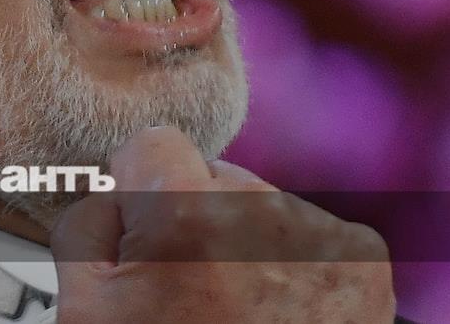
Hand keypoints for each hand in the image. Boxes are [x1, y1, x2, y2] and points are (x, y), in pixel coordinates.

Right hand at [51, 127, 394, 322]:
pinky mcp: (366, 264)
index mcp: (188, 220)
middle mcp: (265, 216)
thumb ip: (87, 227)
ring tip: (234, 317)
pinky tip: (274, 318)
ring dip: (245, 245)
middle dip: (194, 220)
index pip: (152, 143)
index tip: (142, 232)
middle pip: (211, 177)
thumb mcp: (83, 316)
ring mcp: (323, 238)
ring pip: (261, 207)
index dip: (136, 191)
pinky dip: (293, 268)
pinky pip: (310, 235)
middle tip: (187, 297)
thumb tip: (117, 197)